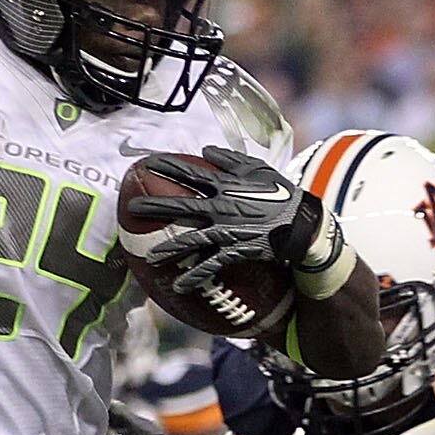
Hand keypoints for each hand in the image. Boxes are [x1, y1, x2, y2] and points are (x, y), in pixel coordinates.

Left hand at [136, 147, 338, 300]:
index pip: (190, 174)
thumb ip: (231, 159)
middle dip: (154, 207)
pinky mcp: (237, 251)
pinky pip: (212, 265)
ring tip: (150, 257)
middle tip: (131, 209)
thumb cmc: (282, 194)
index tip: (146, 164)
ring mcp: (228, 231)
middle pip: (181, 207)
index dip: (167, 168)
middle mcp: (222, 207)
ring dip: (169, 249)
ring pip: (192, 240)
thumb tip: (206, 149)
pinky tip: (180, 285)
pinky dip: (196, 276)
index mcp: (226, 185)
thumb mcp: (260, 169)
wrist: (303, 224)